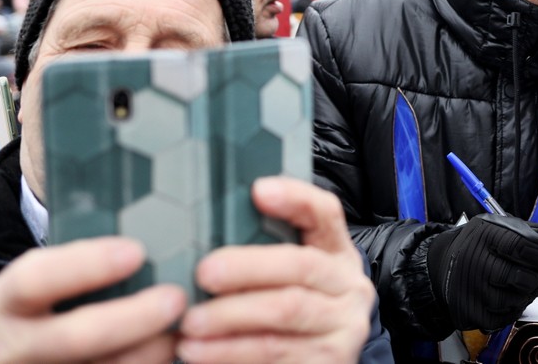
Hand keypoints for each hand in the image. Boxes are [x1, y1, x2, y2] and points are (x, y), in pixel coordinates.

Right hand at [0, 237, 184, 362]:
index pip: (34, 280)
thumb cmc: (31, 314)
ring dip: (148, 350)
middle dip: (131, 319)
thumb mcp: (31, 290)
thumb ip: (73, 268)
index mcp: (1, 304)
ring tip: (183, 327)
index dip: (85, 266)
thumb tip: (141, 237)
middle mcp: (10, 347)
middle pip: (74, 337)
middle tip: (176, 299)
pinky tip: (169, 348)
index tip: (136, 251)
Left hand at [175, 177, 374, 362]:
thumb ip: (263, 252)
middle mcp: (348, 287)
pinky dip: (230, 352)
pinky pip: (275, 352)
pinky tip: (199, 351)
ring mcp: (343, 327)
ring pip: (286, 311)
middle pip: (301, 265)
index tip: (258, 190)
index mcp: (336, 254)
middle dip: (247, 267)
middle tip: (203, 273)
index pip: (325, 213)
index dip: (295, 198)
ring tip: (189, 323)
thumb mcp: (287, 279)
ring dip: (230, 315)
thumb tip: (205, 228)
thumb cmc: (287, 314)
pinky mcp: (329, 361)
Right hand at [426, 213, 537, 330]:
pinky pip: (504, 318)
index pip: (525, 247)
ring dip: (528, 295)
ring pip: (516, 300)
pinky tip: (507, 297)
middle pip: (523, 278)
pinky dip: (513, 309)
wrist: (441, 265)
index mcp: (486, 235)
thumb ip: (531, 233)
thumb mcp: (500, 227)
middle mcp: (475, 262)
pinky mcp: (469, 312)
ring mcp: (471, 290)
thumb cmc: (479, 245)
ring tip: (522, 286)